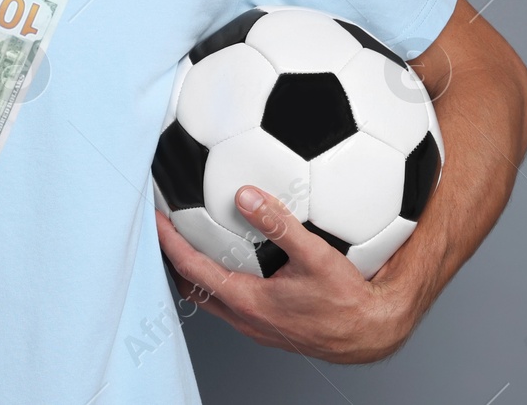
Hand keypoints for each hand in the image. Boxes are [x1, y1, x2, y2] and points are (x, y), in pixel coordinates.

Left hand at [155, 186, 412, 363]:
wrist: (371, 332)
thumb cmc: (347, 300)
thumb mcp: (315, 255)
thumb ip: (280, 223)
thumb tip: (247, 195)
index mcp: (248, 301)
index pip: (192, 269)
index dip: (170, 243)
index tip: (156, 219)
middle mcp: (246, 319)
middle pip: (193, 287)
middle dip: (175, 258)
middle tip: (166, 228)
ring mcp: (256, 326)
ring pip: (212, 298)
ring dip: (197, 271)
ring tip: (193, 241)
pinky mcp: (270, 326)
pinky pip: (233, 302)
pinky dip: (221, 280)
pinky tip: (238, 261)